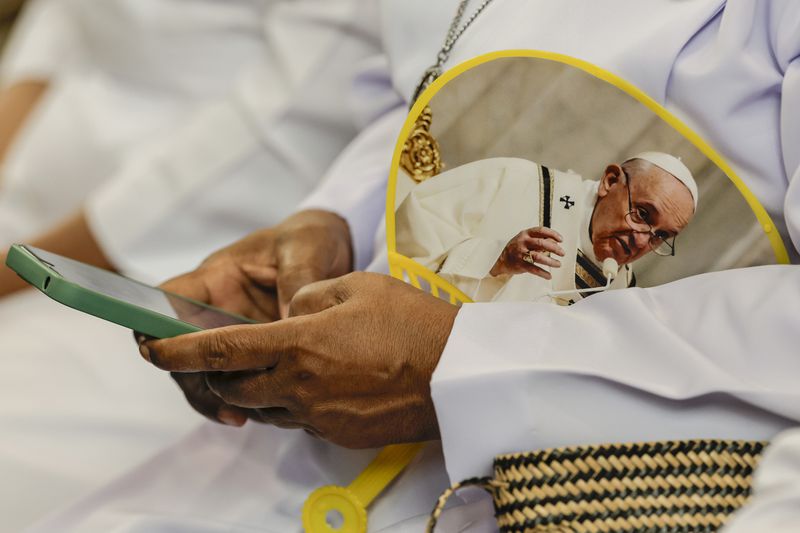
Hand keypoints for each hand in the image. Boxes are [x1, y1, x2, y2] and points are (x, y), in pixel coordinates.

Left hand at [139, 272, 458, 448]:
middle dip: (218, 372)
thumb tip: (289, 314)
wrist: (458, 374)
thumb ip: (307, 296)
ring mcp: (318, 417)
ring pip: (264, 407)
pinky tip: (319, 380)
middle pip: (234, 387)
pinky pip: (298, 419)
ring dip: (257, 387)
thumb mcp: (356, 286)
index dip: (179, 351)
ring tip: (279, 363)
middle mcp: (299, 388)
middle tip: (224, 354)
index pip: (221, 351)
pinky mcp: (338, 434)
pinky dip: (292, 400)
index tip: (151, 350)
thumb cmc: (411, 322)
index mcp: (298, 345)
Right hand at [146, 209, 353, 426]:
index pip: (165, 300)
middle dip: (192, 378)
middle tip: (219, 401)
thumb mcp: (305, 249)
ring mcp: (235, 335)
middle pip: (181, 349)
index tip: (160, 353)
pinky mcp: (258, 355)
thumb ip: (296, 281)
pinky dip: (246, 399)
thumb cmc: (311, 239)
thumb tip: (289, 324)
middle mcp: (217, 309)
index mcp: (217, 277)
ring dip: (219, 396)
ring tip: (240, 415)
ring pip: (207, 373)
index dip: (151, 325)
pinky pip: (241, 382)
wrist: (336, 250)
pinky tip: (262, 413)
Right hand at [489, 227, 564, 278]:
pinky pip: (534, 269)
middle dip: (554, 248)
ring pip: (539, 257)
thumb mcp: (525, 239)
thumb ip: (539, 239)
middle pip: (541, 243)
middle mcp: (523, 242)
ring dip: (551, 261)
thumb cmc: (516, 248)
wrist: (502, 260)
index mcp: (525, 234)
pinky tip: (548, 276)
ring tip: (558, 264)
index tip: (561, 239)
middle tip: (562, 253)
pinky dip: (543, 273)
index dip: (553, 234)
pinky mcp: (520, 264)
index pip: (541, 231)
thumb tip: (554, 242)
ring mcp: (521, 253)